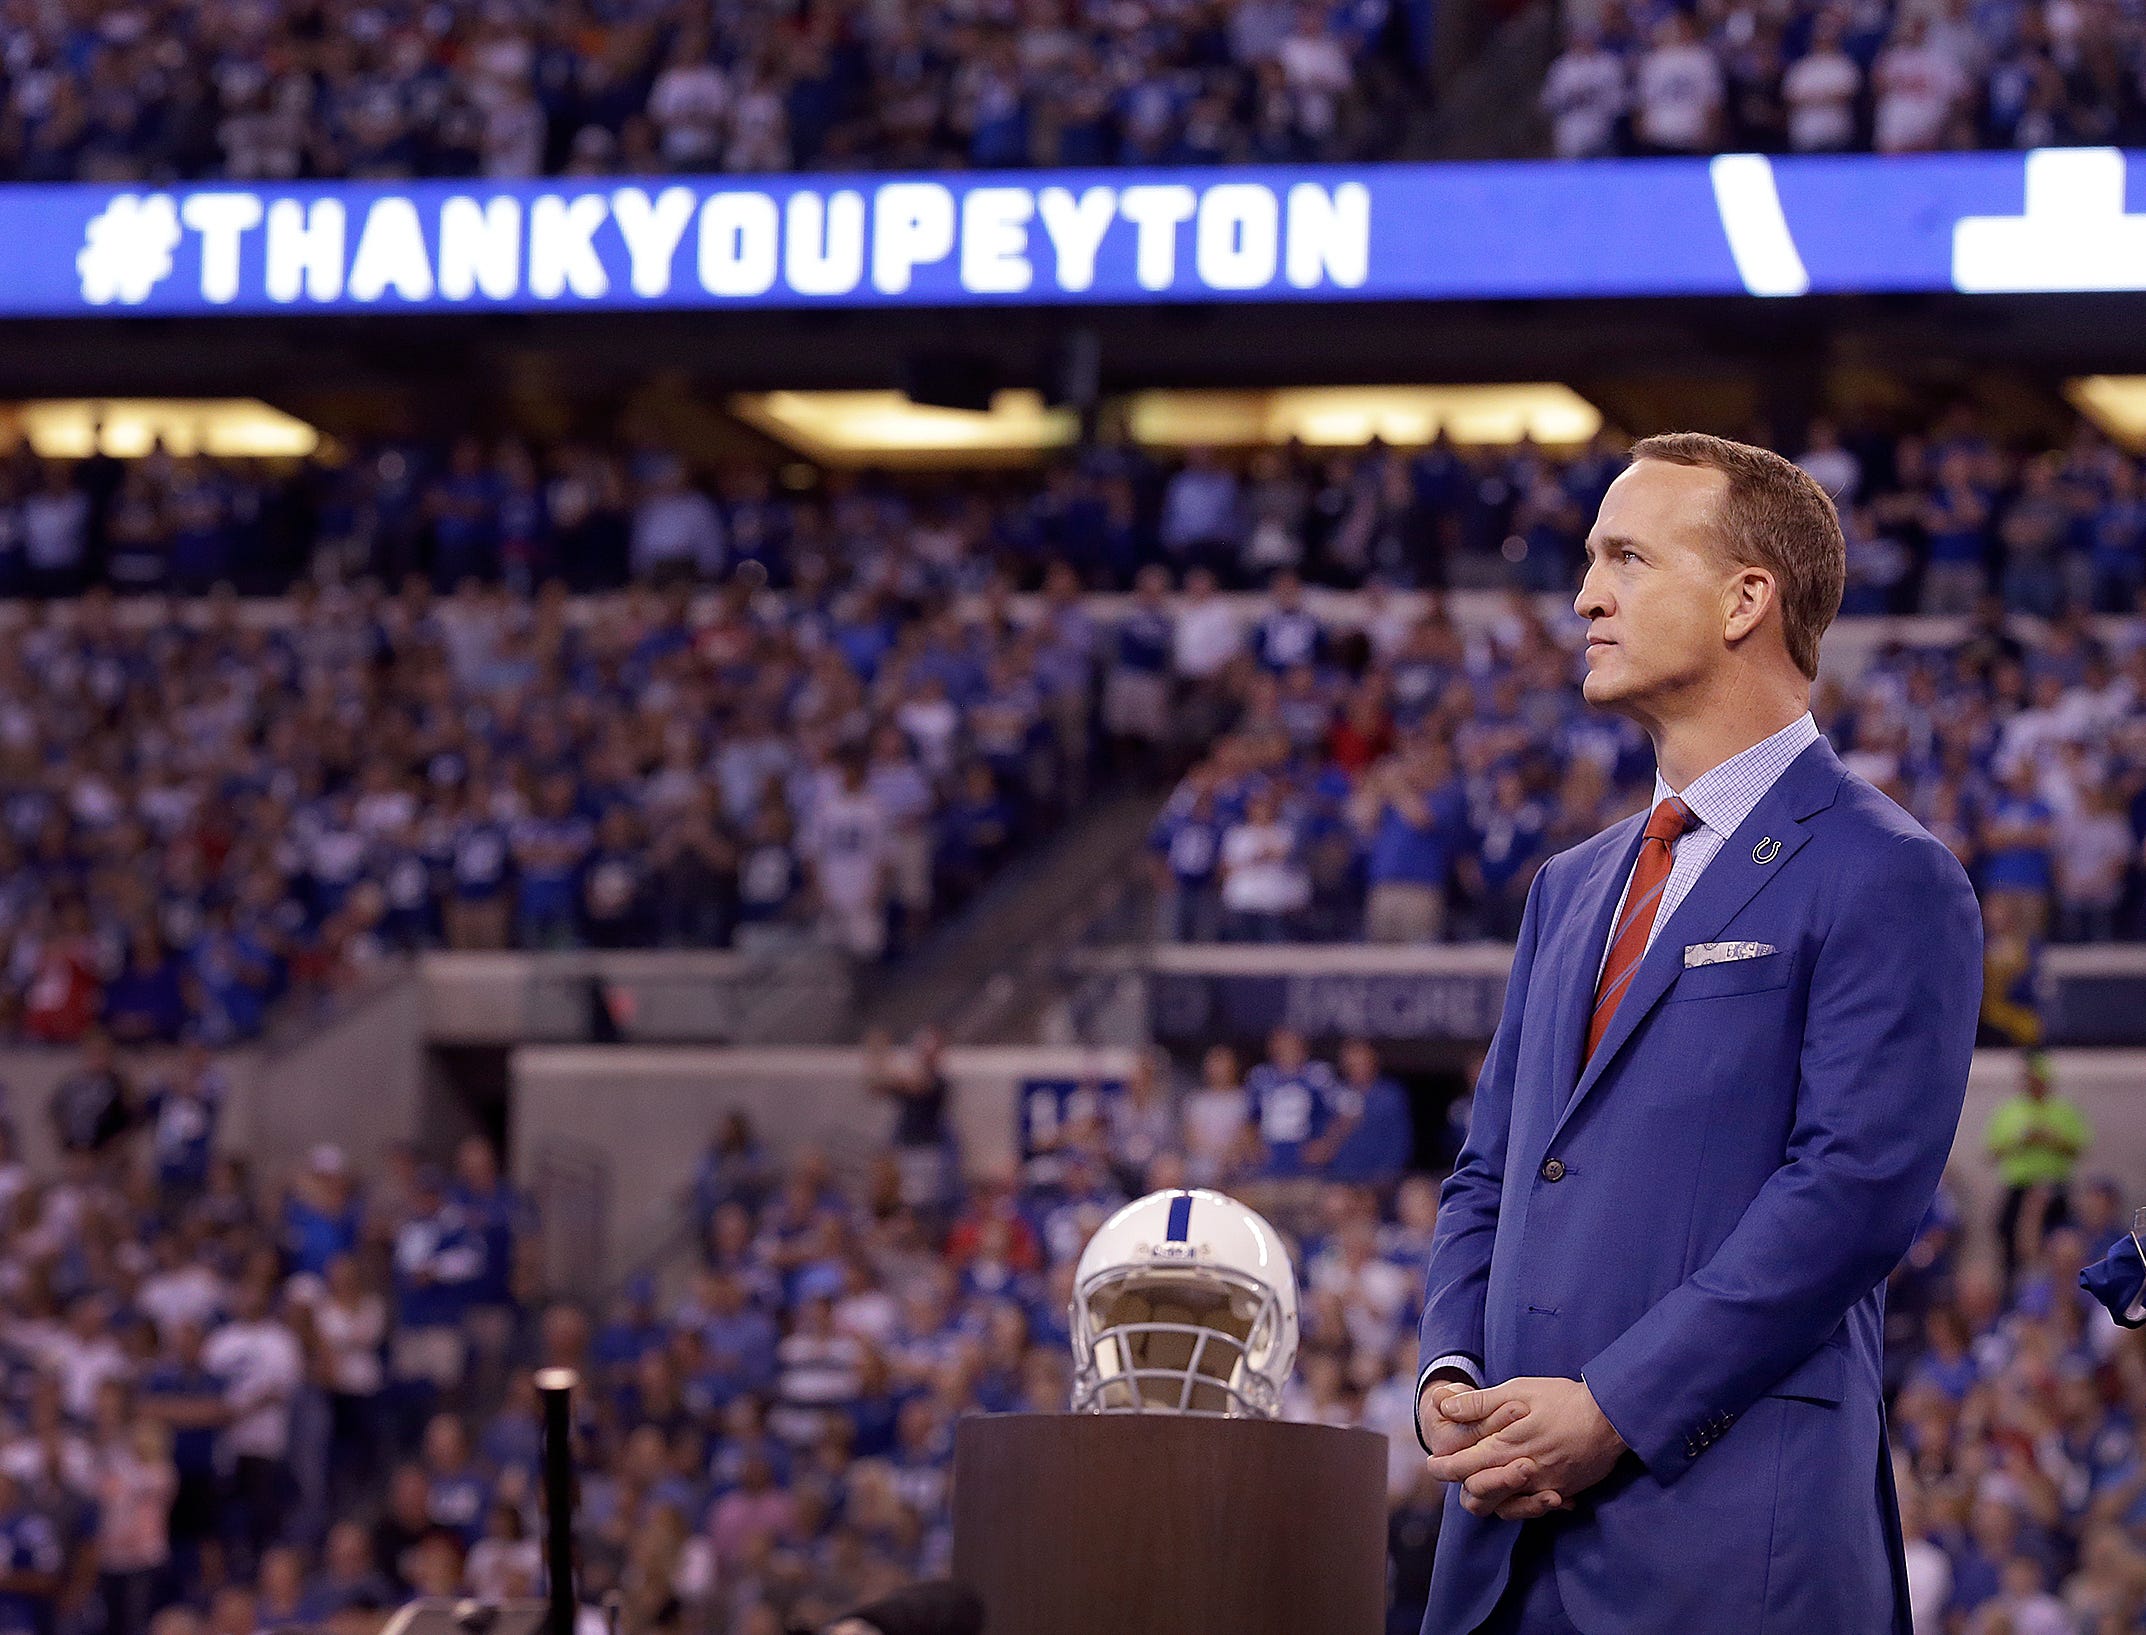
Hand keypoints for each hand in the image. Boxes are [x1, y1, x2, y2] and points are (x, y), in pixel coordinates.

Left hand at [1427, 1376, 1628, 1520]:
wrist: (1612, 1418)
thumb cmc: (1563, 1400)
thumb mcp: (1519, 1390)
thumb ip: (1480, 1403)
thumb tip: (1445, 1407)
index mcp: (1507, 1446)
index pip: (1463, 1466)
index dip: (1443, 1467)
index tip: (1432, 1464)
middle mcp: (1523, 1474)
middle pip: (1478, 1494)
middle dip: (1461, 1485)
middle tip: (1450, 1472)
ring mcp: (1544, 1487)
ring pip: (1503, 1508)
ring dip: (1488, 1497)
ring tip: (1481, 1479)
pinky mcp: (1562, 1493)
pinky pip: (1532, 1508)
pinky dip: (1520, 1503)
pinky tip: (1517, 1488)